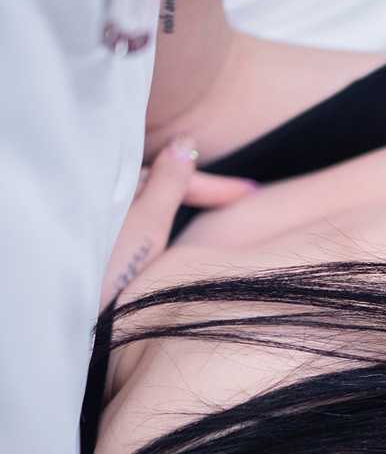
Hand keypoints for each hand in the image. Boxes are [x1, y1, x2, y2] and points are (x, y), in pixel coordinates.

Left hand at [101, 140, 258, 309]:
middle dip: (196, 188)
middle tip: (241, 196)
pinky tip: (166, 229)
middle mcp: (100, 194)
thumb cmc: (107, 268)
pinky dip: (153, 219)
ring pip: (141, 201)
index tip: (250, 190)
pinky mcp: (89, 238)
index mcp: (114, 182)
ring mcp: (94, 217)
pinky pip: (129, 217)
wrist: (67, 310)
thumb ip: (169, 182)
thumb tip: (186, 143)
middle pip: (155, 183)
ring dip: (175, 203)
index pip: (169, 173)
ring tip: (215, 207)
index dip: (211, 183)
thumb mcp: (149, 223)